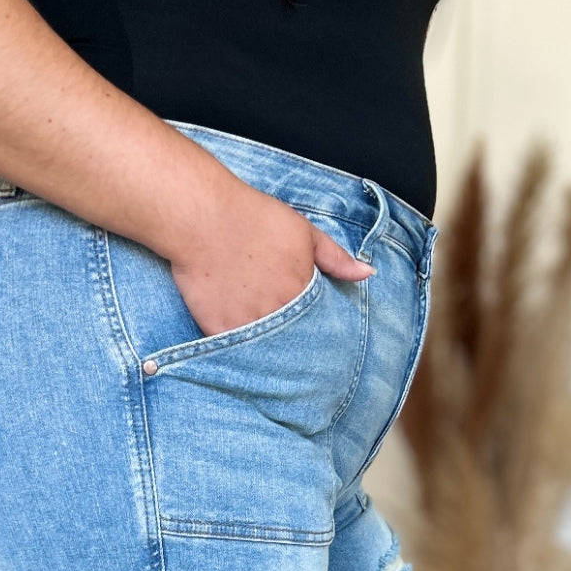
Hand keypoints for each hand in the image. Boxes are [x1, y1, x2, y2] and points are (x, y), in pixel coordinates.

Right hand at [169, 184, 373, 338]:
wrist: (202, 218)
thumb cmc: (252, 218)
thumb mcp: (304, 232)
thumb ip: (336, 258)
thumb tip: (368, 273)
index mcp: (302, 292)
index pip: (319, 324)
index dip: (316, 328)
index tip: (314, 333)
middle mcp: (278, 313)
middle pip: (293, 342)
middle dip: (294, 344)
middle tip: (294, 347)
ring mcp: (248, 325)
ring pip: (265, 350)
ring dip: (268, 350)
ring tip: (266, 344)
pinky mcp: (219, 331)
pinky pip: (233, 351)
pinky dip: (238, 351)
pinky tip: (239, 342)